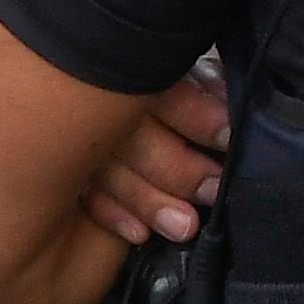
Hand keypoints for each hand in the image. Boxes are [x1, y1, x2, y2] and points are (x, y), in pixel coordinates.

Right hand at [81, 64, 229, 246]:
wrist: (98, 78)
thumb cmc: (163, 77)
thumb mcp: (190, 69)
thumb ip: (207, 85)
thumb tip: (233, 106)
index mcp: (138, 71)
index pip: (166, 95)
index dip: (198, 118)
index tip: (228, 138)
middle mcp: (102, 101)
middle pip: (135, 140)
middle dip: (180, 171)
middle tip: (212, 190)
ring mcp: (78, 136)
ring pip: (109, 173)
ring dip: (149, 202)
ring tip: (185, 226)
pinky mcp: (70, 167)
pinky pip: (86, 195)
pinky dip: (113, 215)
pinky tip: (140, 234)